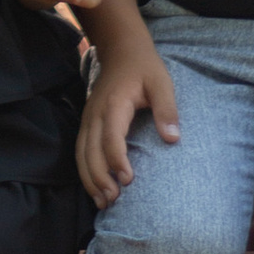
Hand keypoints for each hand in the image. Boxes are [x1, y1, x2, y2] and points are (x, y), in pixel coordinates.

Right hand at [78, 39, 178, 208]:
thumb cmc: (144, 68)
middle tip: (113, 200)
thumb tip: (173, 138)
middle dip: (99, 178)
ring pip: (81, 154)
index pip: (111, 137)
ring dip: (90, 179)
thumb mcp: (162, 83)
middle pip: (90, 151)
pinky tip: (95, 188)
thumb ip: (167, 109)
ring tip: (103, 203)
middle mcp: (95, 114)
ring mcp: (88, 119)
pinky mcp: (86, 123)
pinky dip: (85, 171)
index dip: (117, 160)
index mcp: (114, 104)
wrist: (121, 50)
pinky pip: (80, 151)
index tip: (128, 180)